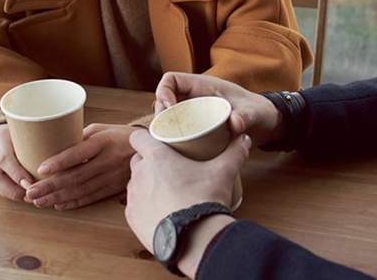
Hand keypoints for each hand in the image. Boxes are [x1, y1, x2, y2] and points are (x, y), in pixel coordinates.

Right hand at [0, 124, 34, 201]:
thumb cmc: (16, 134)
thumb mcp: (25, 132)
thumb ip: (38, 141)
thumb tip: (61, 154)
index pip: (5, 159)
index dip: (18, 174)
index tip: (31, 184)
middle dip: (14, 189)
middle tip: (32, 195)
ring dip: (11, 194)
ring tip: (29, 198)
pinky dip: (7, 193)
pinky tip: (21, 196)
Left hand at [25, 123, 139, 209]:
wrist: (151, 147)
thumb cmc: (120, 135)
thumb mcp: (102, 129)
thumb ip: (80, 138)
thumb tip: (54, 147)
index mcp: (104, 142)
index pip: (78, 153)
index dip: (59, 162)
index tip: (40, 169)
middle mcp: (108, 160)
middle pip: (76, 176)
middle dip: (51, 186)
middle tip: (30, 192)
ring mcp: (113, 176)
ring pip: (81, 190)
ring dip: (58, 197)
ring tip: (38, 201)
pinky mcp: (115, 187)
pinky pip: (92, 197)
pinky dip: (74, 203)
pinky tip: (59, 205)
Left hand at [125, 130, 249, 274]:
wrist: (195, 239)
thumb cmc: (205, 199)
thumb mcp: (223, 172)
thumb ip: (234, 152)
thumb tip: (244, 139)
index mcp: (156, 157)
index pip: (138, 138)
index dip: (145, 138)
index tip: (157, 142)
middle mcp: (140, 175)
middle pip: (138, 160)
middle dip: (149, 161)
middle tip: (168, 167)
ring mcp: (134, 198)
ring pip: (135, 183)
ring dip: (146, 183)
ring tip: (165, 190)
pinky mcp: (132, 219)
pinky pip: (135, 206)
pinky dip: (144, 206)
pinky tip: (160, 209)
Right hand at [155, 72, 283, 146]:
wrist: (266, 124)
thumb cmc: (259, 111)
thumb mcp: (254, 113)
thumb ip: (245, 116)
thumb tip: (234, 123)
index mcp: (203, 86)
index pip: (172, 80)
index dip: (163, 91)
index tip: (168, 108)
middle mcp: (194, 99)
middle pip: (164, 101)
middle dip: (160, 115)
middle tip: (165, 132)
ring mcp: (194, 114)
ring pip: (169, 118)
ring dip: (164, 129)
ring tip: (168, 144)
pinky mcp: (197, 129)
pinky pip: (178, 132)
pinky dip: (173, 140)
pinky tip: (175, 154)